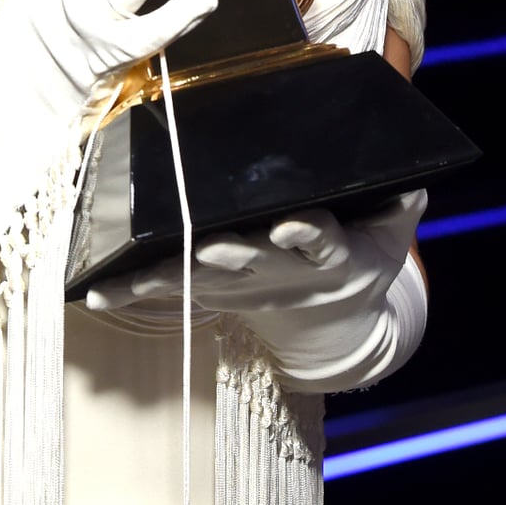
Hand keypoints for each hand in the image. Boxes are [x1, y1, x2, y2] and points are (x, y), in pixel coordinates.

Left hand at [88, 191, 424, 315]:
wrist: (334, 327)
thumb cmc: (361, 260)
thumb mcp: (390, 234)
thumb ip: (399, 207)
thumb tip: (412, 177)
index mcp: (328, 255)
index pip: (319, 242)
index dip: (306, 234)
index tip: (294, 224)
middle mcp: (281, 272)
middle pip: (253, 261)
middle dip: (231, 254)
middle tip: (210, 245)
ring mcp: (244, 287)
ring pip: (201, 279)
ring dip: (167, 276)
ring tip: (128, 272)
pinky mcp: (214, 293)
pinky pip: (167, 292)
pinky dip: (130, 292)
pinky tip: (93, 292)